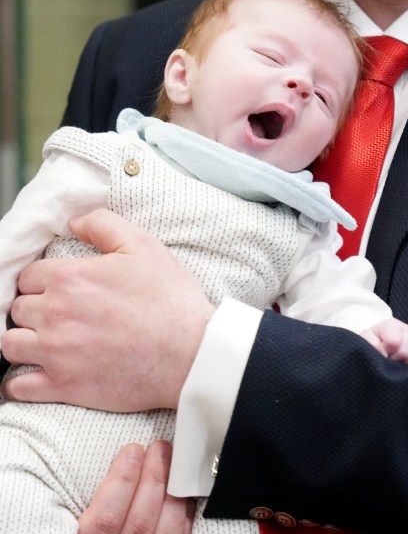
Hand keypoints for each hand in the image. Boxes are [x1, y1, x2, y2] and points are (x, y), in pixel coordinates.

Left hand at [1, 208, 213, 409]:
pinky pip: (18, 386)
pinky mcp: (63, 385)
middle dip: (32, 307)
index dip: (41, 279)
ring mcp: (56, 353)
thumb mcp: (142, 244)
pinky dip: (18, 381)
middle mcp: (55, 314)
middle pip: (18, 308)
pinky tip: (30, 373)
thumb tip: (74, 221)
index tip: (54, 286)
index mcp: (70, 278)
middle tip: (54, 311)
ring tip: (39, 338)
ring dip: (21, 338)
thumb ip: (102, 224)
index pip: (28, 276)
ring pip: (10, 344)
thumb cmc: (168, 298)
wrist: (188, 351)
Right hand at [78, 441, 194, 533]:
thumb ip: (86, 512)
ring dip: (172, 493)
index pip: (104, 519)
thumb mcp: (70, 527)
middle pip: (140, 522)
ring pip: (166, 531)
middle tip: (159, 449)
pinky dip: (184, 516)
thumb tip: (116, 465)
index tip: (132, 451)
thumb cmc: (86, 532)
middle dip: (153, 478)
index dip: (122, 481)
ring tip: (173, 464)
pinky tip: (183, 497)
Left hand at [360, 317, 407, 363]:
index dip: (386, 351)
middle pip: (404, 351)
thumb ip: (371, 343)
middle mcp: (406, 329)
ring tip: (394, 359)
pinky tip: (402, 361)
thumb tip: (383, 351)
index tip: (380, 352)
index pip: (394, 342)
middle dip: (394, 358)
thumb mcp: (366, 340)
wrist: (380, 344)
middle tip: (387, 358)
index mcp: (392, 324)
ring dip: (401, 362)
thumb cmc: (372, 341)